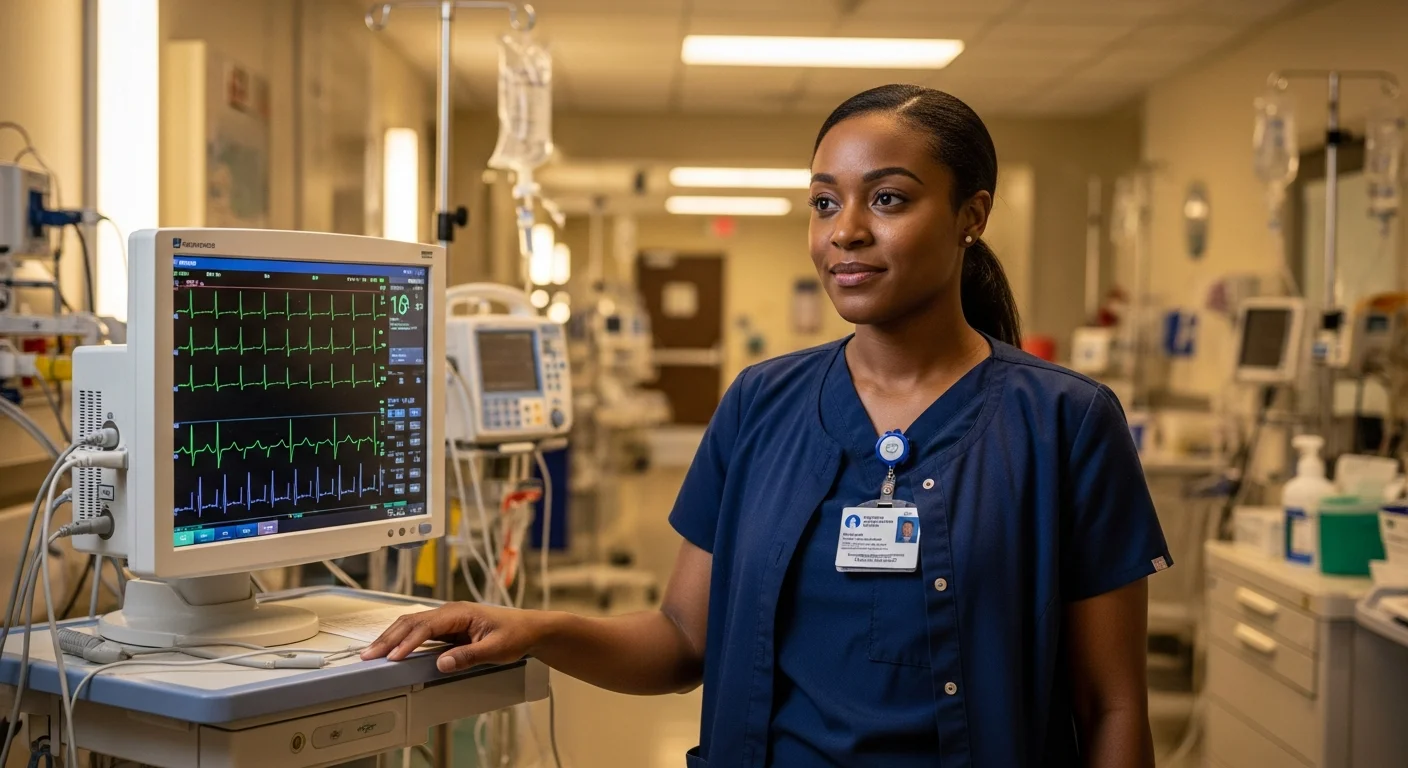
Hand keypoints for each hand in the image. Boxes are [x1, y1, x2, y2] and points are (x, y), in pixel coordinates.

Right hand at [359, 602, 548, 672]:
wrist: (530, 629)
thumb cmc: (516, 635)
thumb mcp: (496, 649)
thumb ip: (469, 656)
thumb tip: (441, 663)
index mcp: (460, 612)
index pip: (426, 626)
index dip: (408, 642)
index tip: (393, 656)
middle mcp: (450, 612)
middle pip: (412, 622)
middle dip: (389, 638)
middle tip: (368, 655)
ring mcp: (448, 619)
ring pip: (412, 624)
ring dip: (392, 638)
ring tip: (372, 653)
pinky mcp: (448, 628)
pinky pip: (420, 632)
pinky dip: (403, 639)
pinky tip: (392, 650)